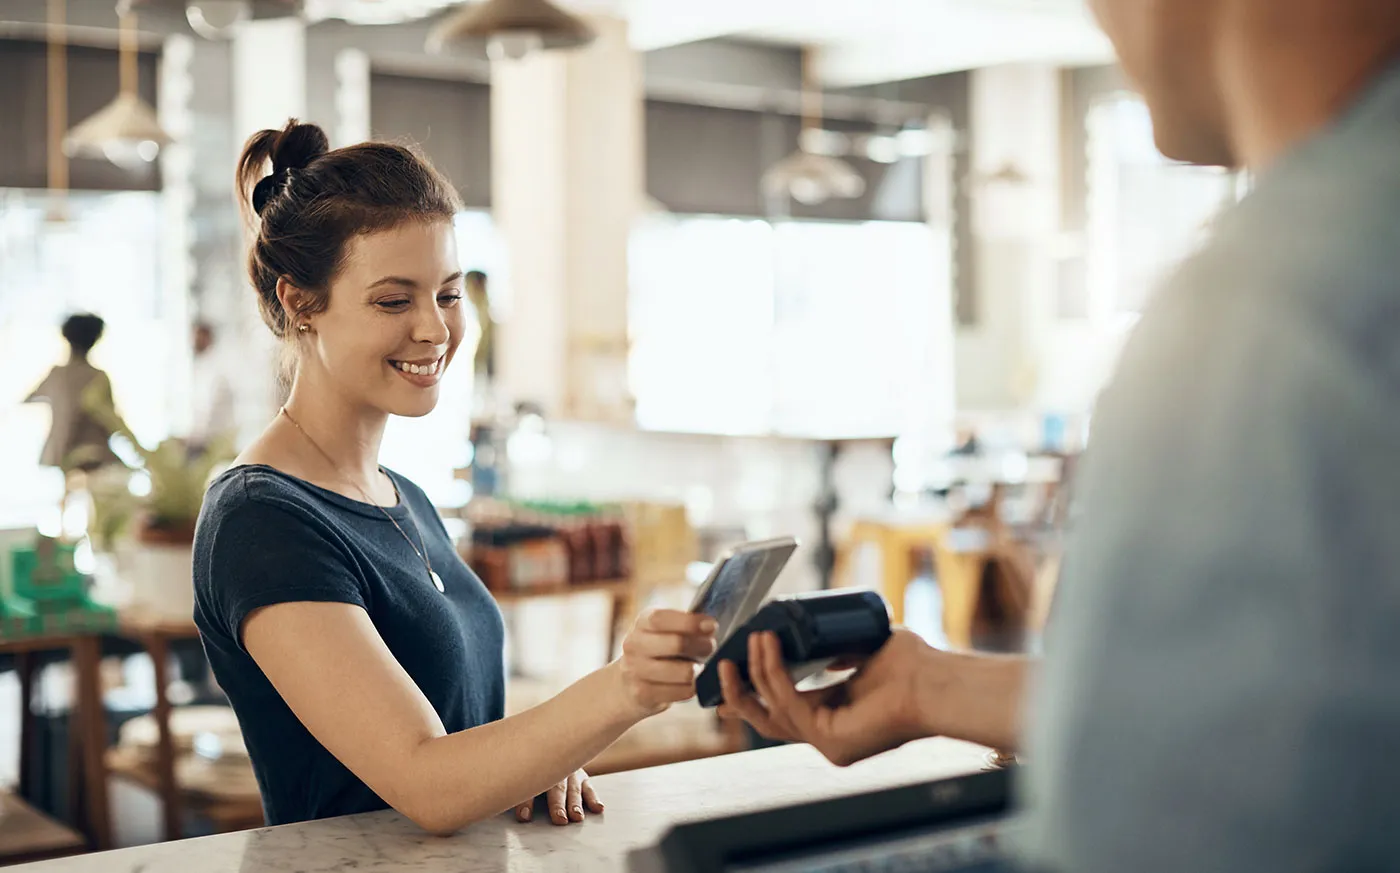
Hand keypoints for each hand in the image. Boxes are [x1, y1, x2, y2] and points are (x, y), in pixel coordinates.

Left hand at [513, 769, 602, 825]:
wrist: (546, 744)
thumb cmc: (528, 765)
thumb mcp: (519, 772)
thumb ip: (514, 787)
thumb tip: (504, 805)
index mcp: (534, 767)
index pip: (530, 785)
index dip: (526, 801)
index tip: (524, 816)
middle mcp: (553, 767)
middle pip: (556, 786)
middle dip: (557, 803)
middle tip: (559, 819)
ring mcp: (569, 771)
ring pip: (573, 787)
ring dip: (575, 802)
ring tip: (576, 816)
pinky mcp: (581, 776)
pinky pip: (588, 786)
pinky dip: (593, 798)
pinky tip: (598, 808)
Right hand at [611, 609, 717, 718]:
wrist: (628, 683)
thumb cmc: (659, 650)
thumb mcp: (666, 629)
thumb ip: (687, 625)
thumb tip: (710, 627)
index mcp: (642, 623)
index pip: (662, 619)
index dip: (690, 622)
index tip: (712, 625)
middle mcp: (634, 645)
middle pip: (678, 644)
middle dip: (702, 646)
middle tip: (710, 647)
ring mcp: (636, 671)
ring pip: (685, 672)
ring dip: (699, 669)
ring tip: (697, 667)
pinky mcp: (644, 695)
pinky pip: (684, 691)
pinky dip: (692, 687)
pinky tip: (687, 682)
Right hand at [718, 628, 934, 766]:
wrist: (936, 682)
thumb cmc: (913, 666)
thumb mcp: (864, 651)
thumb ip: (839, 648)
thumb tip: (811, 636)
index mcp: (834, 718)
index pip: (783, 711)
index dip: (754, 693)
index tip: (731, 672)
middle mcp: (827, 737)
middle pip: (767, 720)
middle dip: (740, 692)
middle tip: (722, 664)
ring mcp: (826, 742)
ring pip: (772, 710)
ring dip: (757, 672)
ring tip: (754, 638)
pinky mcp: (828, 738)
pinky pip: (789, 703)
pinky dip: (774, 672)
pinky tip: (769, 646)